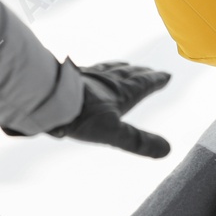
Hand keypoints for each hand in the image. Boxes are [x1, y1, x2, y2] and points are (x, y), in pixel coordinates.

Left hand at [3, 59, 171, 156]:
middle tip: (151, 71)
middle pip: (128, 74)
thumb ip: (139, 142)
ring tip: (126, 66)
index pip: (143, 84)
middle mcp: (107, 81)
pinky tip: (89, 71)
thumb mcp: (114, 133)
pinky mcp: (70, 76)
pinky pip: (88, 70)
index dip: (155, 80)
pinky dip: (96, 69)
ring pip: (109, 70)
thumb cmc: (81, 116)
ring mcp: (88, 77)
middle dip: (141, 73)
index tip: (167, 75)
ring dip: (121, 68)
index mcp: (121, 92)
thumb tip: (168, 150)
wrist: (47, 98)